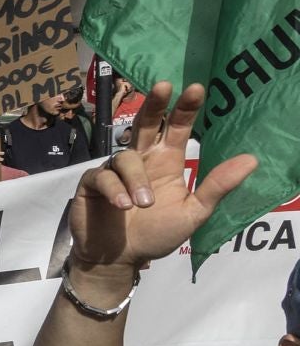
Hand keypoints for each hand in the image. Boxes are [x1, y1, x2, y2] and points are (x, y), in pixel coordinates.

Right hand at [69, 82, 256, 272]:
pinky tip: (123, 207)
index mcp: (166, 163)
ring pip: (126, 157)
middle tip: (163, 85)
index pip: (176, 128)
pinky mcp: (92, 183)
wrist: (118, 260)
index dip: (184, 109)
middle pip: (146, 123)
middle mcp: (141, 160)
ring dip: (137, 180)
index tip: (195, 88)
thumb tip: (252, 159)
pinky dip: (115, 190)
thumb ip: (216, 187)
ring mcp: (114, 170)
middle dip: (154, 103)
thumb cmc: (156, 235)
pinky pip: (103, 176)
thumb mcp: (193, 213)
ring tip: (141, 205)